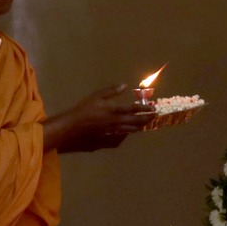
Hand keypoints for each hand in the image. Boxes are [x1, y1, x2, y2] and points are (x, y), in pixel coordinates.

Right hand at [43, 83, 157, 152]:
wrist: (73, 128)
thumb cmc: (83, 109)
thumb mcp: (96, 96)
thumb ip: (111, 91)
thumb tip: (124, 85)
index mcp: (114, 110)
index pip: (133, 109)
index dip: (144, 108)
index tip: (153, 108)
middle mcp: (117, 122)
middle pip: (135, 121)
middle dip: (146, 119)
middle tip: (154, 117)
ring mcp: (113, 132)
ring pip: (130, 130)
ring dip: (139, 126)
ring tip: (145, 124)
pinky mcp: (108, 140)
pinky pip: (121, 137)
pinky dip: (128, 133)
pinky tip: (129, 132)